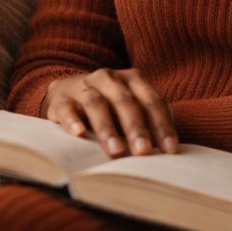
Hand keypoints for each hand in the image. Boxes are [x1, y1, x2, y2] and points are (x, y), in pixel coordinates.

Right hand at [41, 67, 177, 157]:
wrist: (68, 90)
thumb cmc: (110, 106)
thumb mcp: (132, 109)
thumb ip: (150, 122)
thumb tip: (168, 148)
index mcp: (133, 79)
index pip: (151, 100)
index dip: (162, 125)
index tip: (169, 149)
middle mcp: (109, 78)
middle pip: (125, 101)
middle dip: (136, 127)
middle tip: (143, 151)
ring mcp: (84, 87)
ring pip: (96, 104)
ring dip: (107, 128)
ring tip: (115, 151)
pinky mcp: (61, 99)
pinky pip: (66, 108)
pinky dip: (72, 121)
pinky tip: (79, 134)